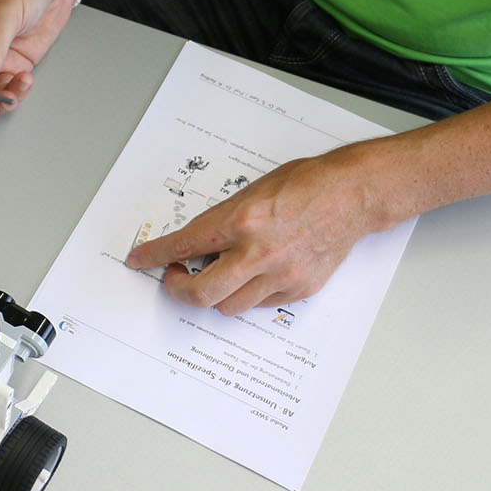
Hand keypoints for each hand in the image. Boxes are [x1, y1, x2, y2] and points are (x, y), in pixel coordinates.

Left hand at [125, 146, 384, 314]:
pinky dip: (247, 295)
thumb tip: (197, 242)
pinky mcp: (298, 290)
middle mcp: (258, 253)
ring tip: (217, 275)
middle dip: (178, 289)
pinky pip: (259, 305)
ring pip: (229, 306)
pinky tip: (251, 276)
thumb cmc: (305, 184)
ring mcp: (280, 276)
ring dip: (214, 294)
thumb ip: (224, 219)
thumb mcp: (252, 191)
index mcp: (241, 221)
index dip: (155, 256)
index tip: (140, 260)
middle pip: (201, 293)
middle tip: (175, 278)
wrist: (350, 197)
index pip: (184, 245)